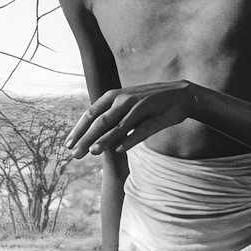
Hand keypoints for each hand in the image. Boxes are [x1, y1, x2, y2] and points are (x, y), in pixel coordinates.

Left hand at [68, 80, 198, 155]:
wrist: (182, 95)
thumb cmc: (149, 102)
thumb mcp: (126, 104)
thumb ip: (110, 116)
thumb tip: (90, 134)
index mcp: (114, 96)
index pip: (91, 114)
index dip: (78, 130)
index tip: (68, 144)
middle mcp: (124, 99)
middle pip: (101, 121)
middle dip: (86, 138)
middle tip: (74, 155)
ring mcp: (140, 107)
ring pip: (118, 126)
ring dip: (104, 140)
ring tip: (92, 152)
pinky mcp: (155, 116)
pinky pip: (140, 130)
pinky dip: (129, 139)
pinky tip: (118, 150)